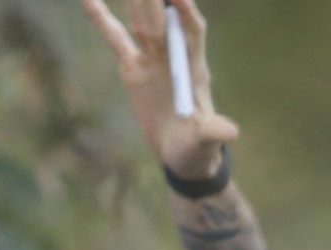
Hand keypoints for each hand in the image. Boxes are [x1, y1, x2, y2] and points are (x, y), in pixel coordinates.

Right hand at [83, 0, 239, 179]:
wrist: (181, 154)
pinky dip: (101, 18)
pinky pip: (114, 38)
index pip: (192, 30)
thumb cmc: (198, 147)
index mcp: (194, 68)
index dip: (186, 10)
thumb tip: (230, 133)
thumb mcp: (206, 141)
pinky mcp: (132, 67)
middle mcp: (173, 56)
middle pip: (163, 17)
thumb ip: (214, 132)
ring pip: (140, 19)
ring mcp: (152, 59)